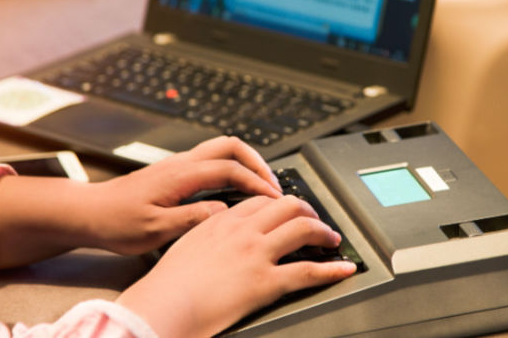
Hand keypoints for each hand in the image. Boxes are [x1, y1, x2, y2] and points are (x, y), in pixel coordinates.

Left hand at [85, 136, 282, 254]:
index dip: (256, 182)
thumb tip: (225, 212)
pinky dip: (231, 168)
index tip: (273, 198)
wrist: (89, 213)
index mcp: (179, 175)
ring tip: (260, 186)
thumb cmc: (115, 222)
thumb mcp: (154, 229)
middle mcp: (181, 164)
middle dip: (258, 163)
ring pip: (222, 149)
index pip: (229, 169)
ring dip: (246, 163)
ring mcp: (178, 164)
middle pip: (231, 146)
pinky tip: (235, 189)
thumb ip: (191, 219)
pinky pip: (211, 160)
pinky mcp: (174, 172)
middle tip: (274, 186)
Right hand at [115, 195, 357, 337]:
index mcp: (221, 222)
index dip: (278, 202)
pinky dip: (332, 270)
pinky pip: (309, 271)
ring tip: (332, 238)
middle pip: (287, 206)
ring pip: (303, 229)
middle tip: (314, 219)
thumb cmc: (167, 285)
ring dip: (323, 231)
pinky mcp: (266, 282)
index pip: (260, 201)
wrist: (163, 305)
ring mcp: (257, 254)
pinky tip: (344, 269)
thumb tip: (215, 235)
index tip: (286, 209)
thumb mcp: (184, 246)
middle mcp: (243, 232)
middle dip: (307, 210)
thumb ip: (205, 235)